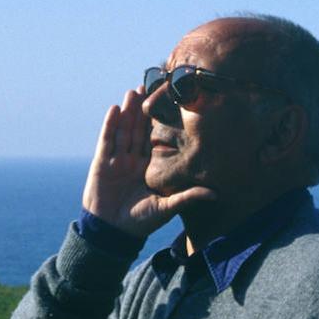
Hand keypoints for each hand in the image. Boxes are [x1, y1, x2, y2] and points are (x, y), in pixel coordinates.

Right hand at [80, 88, 213, 237]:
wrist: (112, 232)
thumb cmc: (140, 222)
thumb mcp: (167, 208)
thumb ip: (188, 198)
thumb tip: (215, 194)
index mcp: (150, 168)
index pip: (157, 140)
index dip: (162, 123)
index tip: (172, 103)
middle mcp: (134, 160)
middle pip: (140, 130)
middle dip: (145, 109)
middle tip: (153, 86)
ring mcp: (117, 160)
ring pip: (124, 130)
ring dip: (128, 111)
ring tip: (135, 90)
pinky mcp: (102, 163)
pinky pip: (107, 140)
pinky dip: (110, 125)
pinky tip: (115, 109)